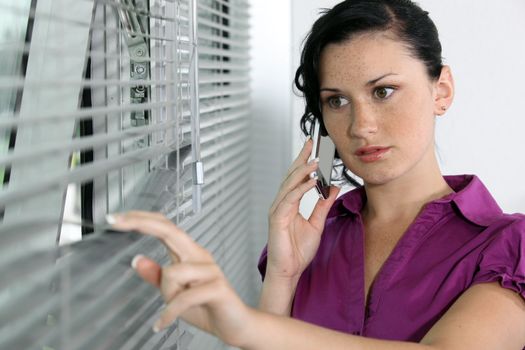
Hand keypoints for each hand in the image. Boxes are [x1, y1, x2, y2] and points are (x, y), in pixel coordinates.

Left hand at [108, 211, 252, 346]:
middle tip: (116, 221)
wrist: (236, 326)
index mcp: (189, 253)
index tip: (117, 218)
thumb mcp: (173, 293)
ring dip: (166, 295)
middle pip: (169, 230)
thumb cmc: (207, 307)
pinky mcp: (217, 287)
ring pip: (172, 273)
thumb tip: (137, 260)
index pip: (164, 227)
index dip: (141, 219)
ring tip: (171, 310)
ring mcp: (210, 270)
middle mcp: (200, 256)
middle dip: (140, 223)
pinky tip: (162, 323)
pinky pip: (183, 298)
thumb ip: (156, 276)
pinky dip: (170, 313)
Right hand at [266, 138, 339, 280]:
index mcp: (290, 203)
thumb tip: (333, 188)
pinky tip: (311, 181)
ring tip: (315, 161)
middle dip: (301, 158)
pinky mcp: (277, 218)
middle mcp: (282, 203)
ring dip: (302, 171)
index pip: (297, 177)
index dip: (304, 161)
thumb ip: (323, 205)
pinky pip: (290, 199)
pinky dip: (301, 189)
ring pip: (289, 184)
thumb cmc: (297, 250)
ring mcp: (278, 210)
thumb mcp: (317, 223)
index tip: (313, 147)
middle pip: (291, 175)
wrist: (289, 270)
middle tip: (311, 144)